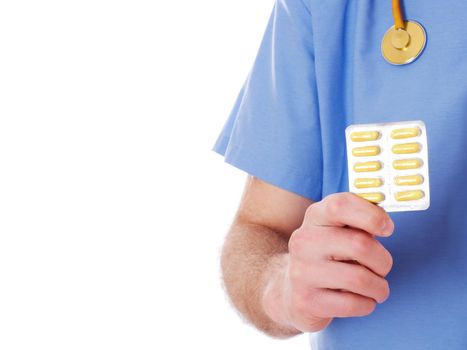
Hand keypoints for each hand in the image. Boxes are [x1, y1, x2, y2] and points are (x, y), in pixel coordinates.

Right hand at [263, 192, 393, 332]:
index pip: (340, 206)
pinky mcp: (306, 300)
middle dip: (383, 261)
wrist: (292, 290)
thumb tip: (384, 221)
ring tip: (376, 288)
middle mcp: (304, 241)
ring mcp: (302, 271)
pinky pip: (353, 304)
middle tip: (383, 267)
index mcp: (314, 217)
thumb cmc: (328, 256)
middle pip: (360, 245)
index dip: (370, 215)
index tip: (387, 228)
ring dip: (379, 287)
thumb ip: (360, 220)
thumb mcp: (337, 230)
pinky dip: (367, 304)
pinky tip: (360, 300)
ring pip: (360, 279)